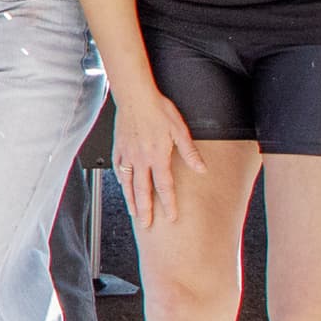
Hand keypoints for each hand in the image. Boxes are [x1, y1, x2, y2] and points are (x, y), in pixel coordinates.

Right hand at [111, 82, 201, 227]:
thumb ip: (190, 153)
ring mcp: (128, 154)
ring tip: (134, 212)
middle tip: (147, 224)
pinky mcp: (119, 147)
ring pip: (128, 182)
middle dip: (146, 209)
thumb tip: (201, 169)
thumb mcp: (180, 130)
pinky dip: (121, 179)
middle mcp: (141, 158)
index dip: (168, 204)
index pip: (164, 186)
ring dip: (131, 199)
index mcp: (158, 156)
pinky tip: (123, 185)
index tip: (171, 217)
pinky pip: (119, 167)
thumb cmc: (158, 110)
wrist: (135, 96)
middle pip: (143, 190)